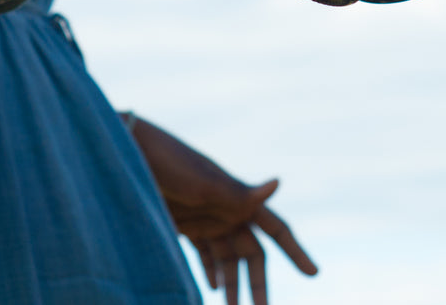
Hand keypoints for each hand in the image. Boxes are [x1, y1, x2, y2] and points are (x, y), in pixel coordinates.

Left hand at [128, 116, 318, 304]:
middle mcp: (229, 212)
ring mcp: (207, 221)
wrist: (131, 156)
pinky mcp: (184, 227)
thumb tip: (277, 183)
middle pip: (253, 254)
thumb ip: (239, 193)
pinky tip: (213, 290)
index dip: (296, 252)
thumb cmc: (171, 164)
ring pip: (228, 261)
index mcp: (240, 200)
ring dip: (233, 286)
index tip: (314, 275)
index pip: (277, 230)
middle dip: (259, 284)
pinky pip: (205, 256)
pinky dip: (211, 273)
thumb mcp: (204, 182)